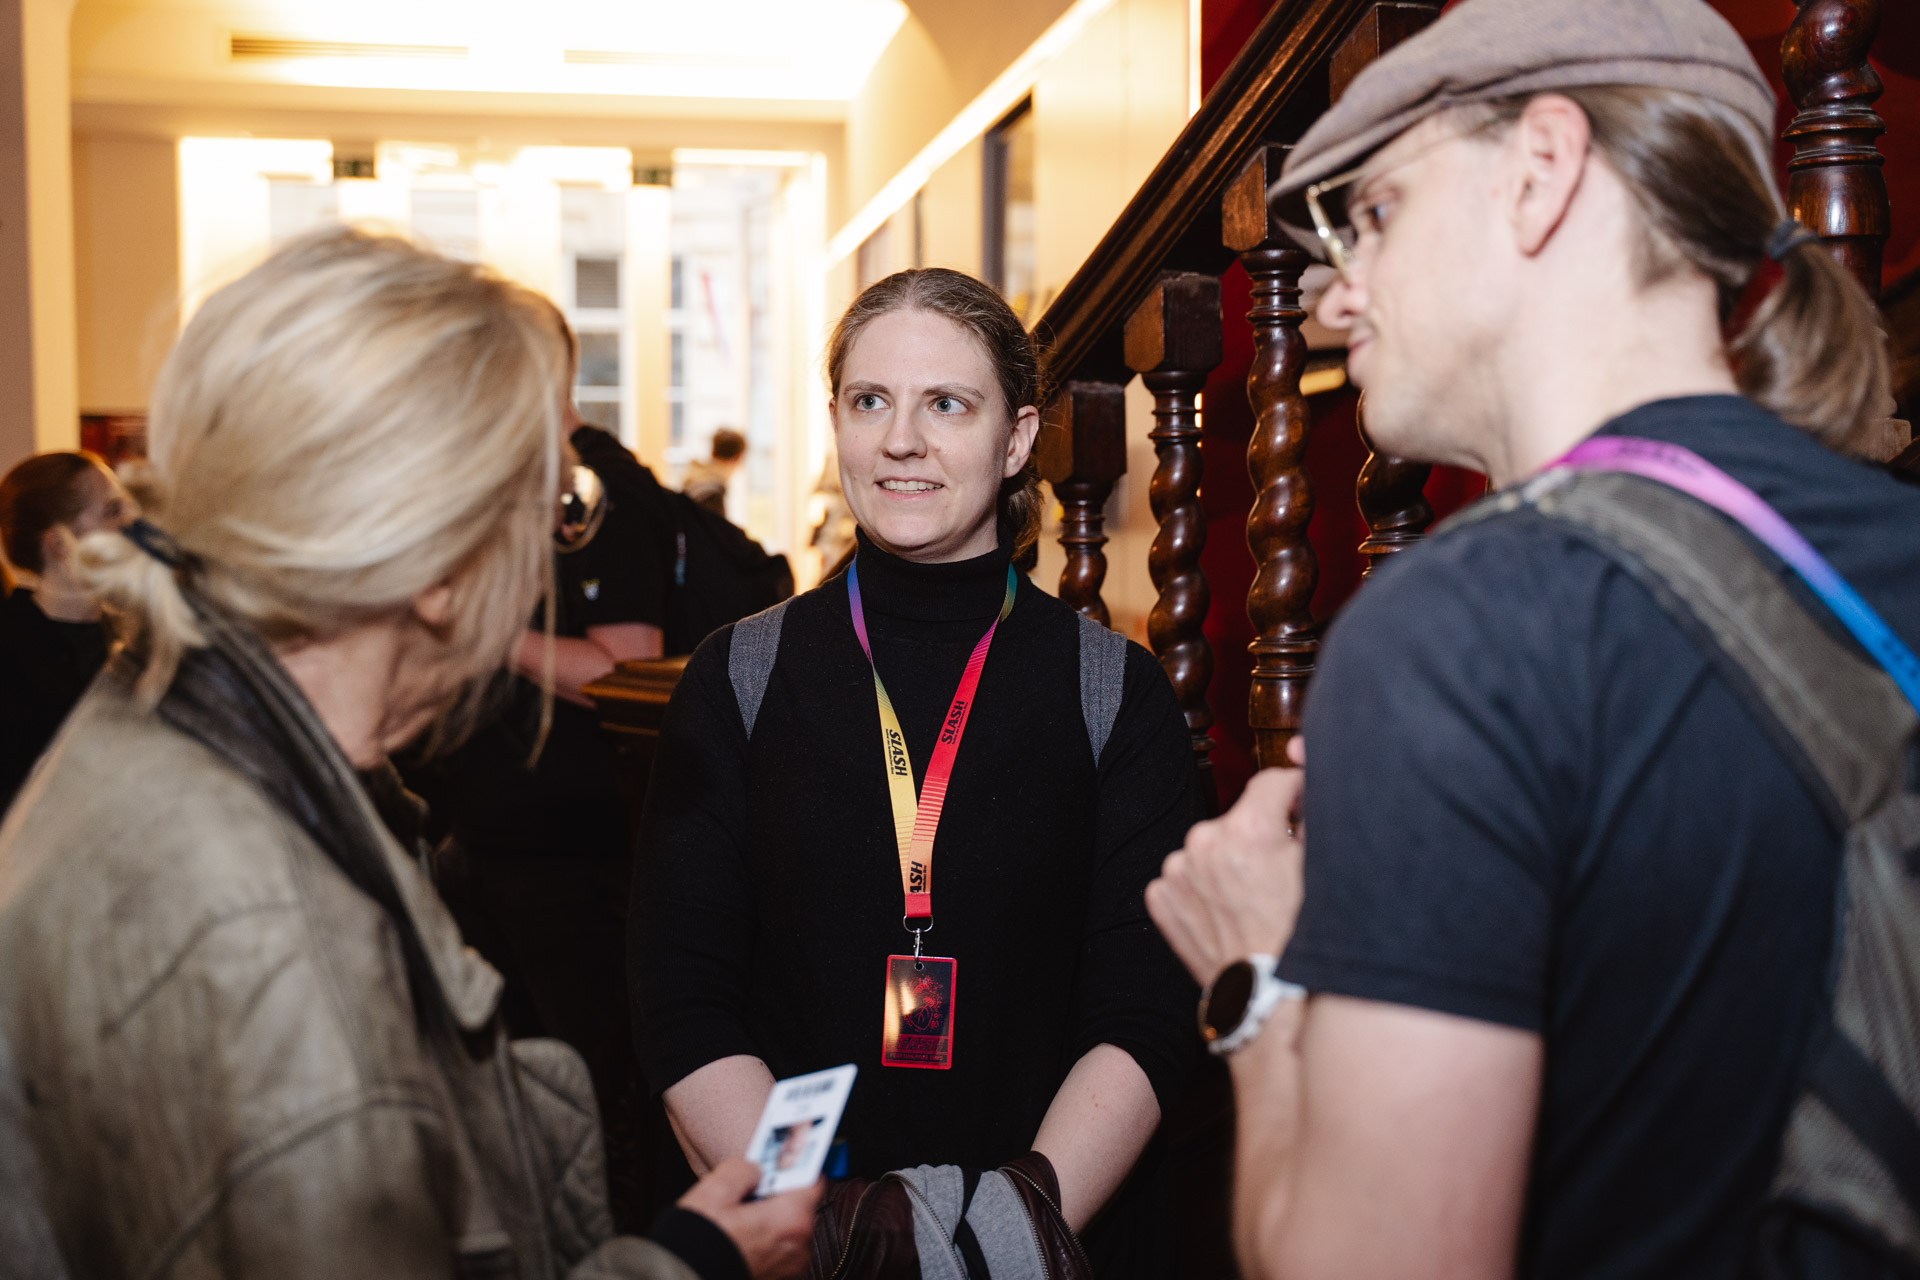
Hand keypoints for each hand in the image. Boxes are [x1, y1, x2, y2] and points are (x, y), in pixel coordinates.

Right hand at [676, 1158, 821, 1279]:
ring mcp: (790, 1266)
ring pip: (788, 1227)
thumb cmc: (698, 1245)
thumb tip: (754, 1168)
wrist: (684, 1278)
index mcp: (791, 1219)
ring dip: (771, 1218)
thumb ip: (742, 1169)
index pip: (813, 1179)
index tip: (784, 1158)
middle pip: (799, 1204)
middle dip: (778, 1194)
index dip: (796, 1165)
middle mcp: (799, 1245)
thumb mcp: (714, 1192)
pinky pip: (779, 1249)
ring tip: (739, 1217)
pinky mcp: (778, 1278)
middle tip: (750, 1188)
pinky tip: (740, 1236)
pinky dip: (765, 1240)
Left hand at [1146, 738, 1307, 987]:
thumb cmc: (1300, 940)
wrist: (1265, 997)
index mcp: (1248, 828)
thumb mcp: (1321, 872)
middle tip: (1276, 870)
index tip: (1298, 802)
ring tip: (1248, 898)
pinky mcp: (1160, 896)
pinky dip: (1202, 887)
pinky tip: (1224, 911)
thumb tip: (1306, 795)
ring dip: (1226, 862)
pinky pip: (1185, 877)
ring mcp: (1177, 870)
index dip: (1292, 790)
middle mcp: (1204, 841)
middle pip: (1238, 819)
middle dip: (1258, 835)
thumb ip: (1312, 822)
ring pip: (1209, 849)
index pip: (1272, 781)